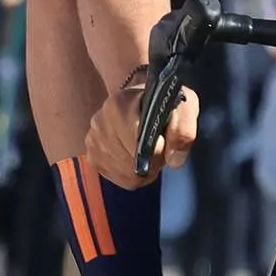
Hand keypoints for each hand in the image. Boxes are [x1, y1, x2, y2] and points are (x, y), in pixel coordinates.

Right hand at [84, 63, 195, 188]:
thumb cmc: (163, 103)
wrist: (140, 98)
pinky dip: (130, 173)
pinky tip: (136, 157)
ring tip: (147, 150)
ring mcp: (92, 140)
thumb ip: (183, 130)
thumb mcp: (184, 106)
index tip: (164, 141)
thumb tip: (174, 160)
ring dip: (141, 168)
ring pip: (124, 173)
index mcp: (119, 105)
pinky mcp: (92, 156)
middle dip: (150, 161)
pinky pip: (117, 177)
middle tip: (158, 147)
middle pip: (130, 162)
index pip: (138, 144)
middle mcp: (99, 122)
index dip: (158, 150)